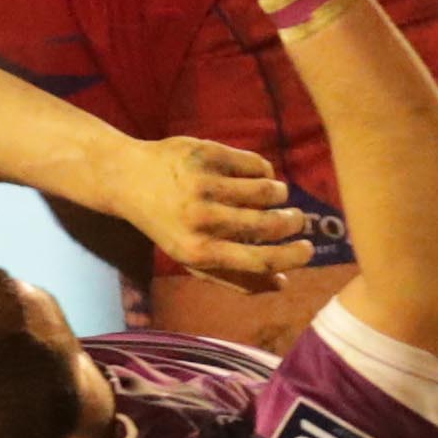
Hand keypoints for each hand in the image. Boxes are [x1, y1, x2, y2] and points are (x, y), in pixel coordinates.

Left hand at [102, 134, 319, 291]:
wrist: (128, 180)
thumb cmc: (169, 226)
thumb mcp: (193, 258)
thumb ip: (236, 276)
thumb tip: (282, 283)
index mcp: (199, 251)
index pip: (260, 260)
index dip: (292, 257)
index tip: (309, 249)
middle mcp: (201, 219)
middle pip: (268, 224)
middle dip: (293, 221)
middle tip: (298, 218)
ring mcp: (203, 183)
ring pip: (266, 190)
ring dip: (279, 194)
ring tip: (276, 195)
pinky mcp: (206, 153)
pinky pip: (255, 164)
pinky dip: (263, 170)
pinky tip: (257, 174)